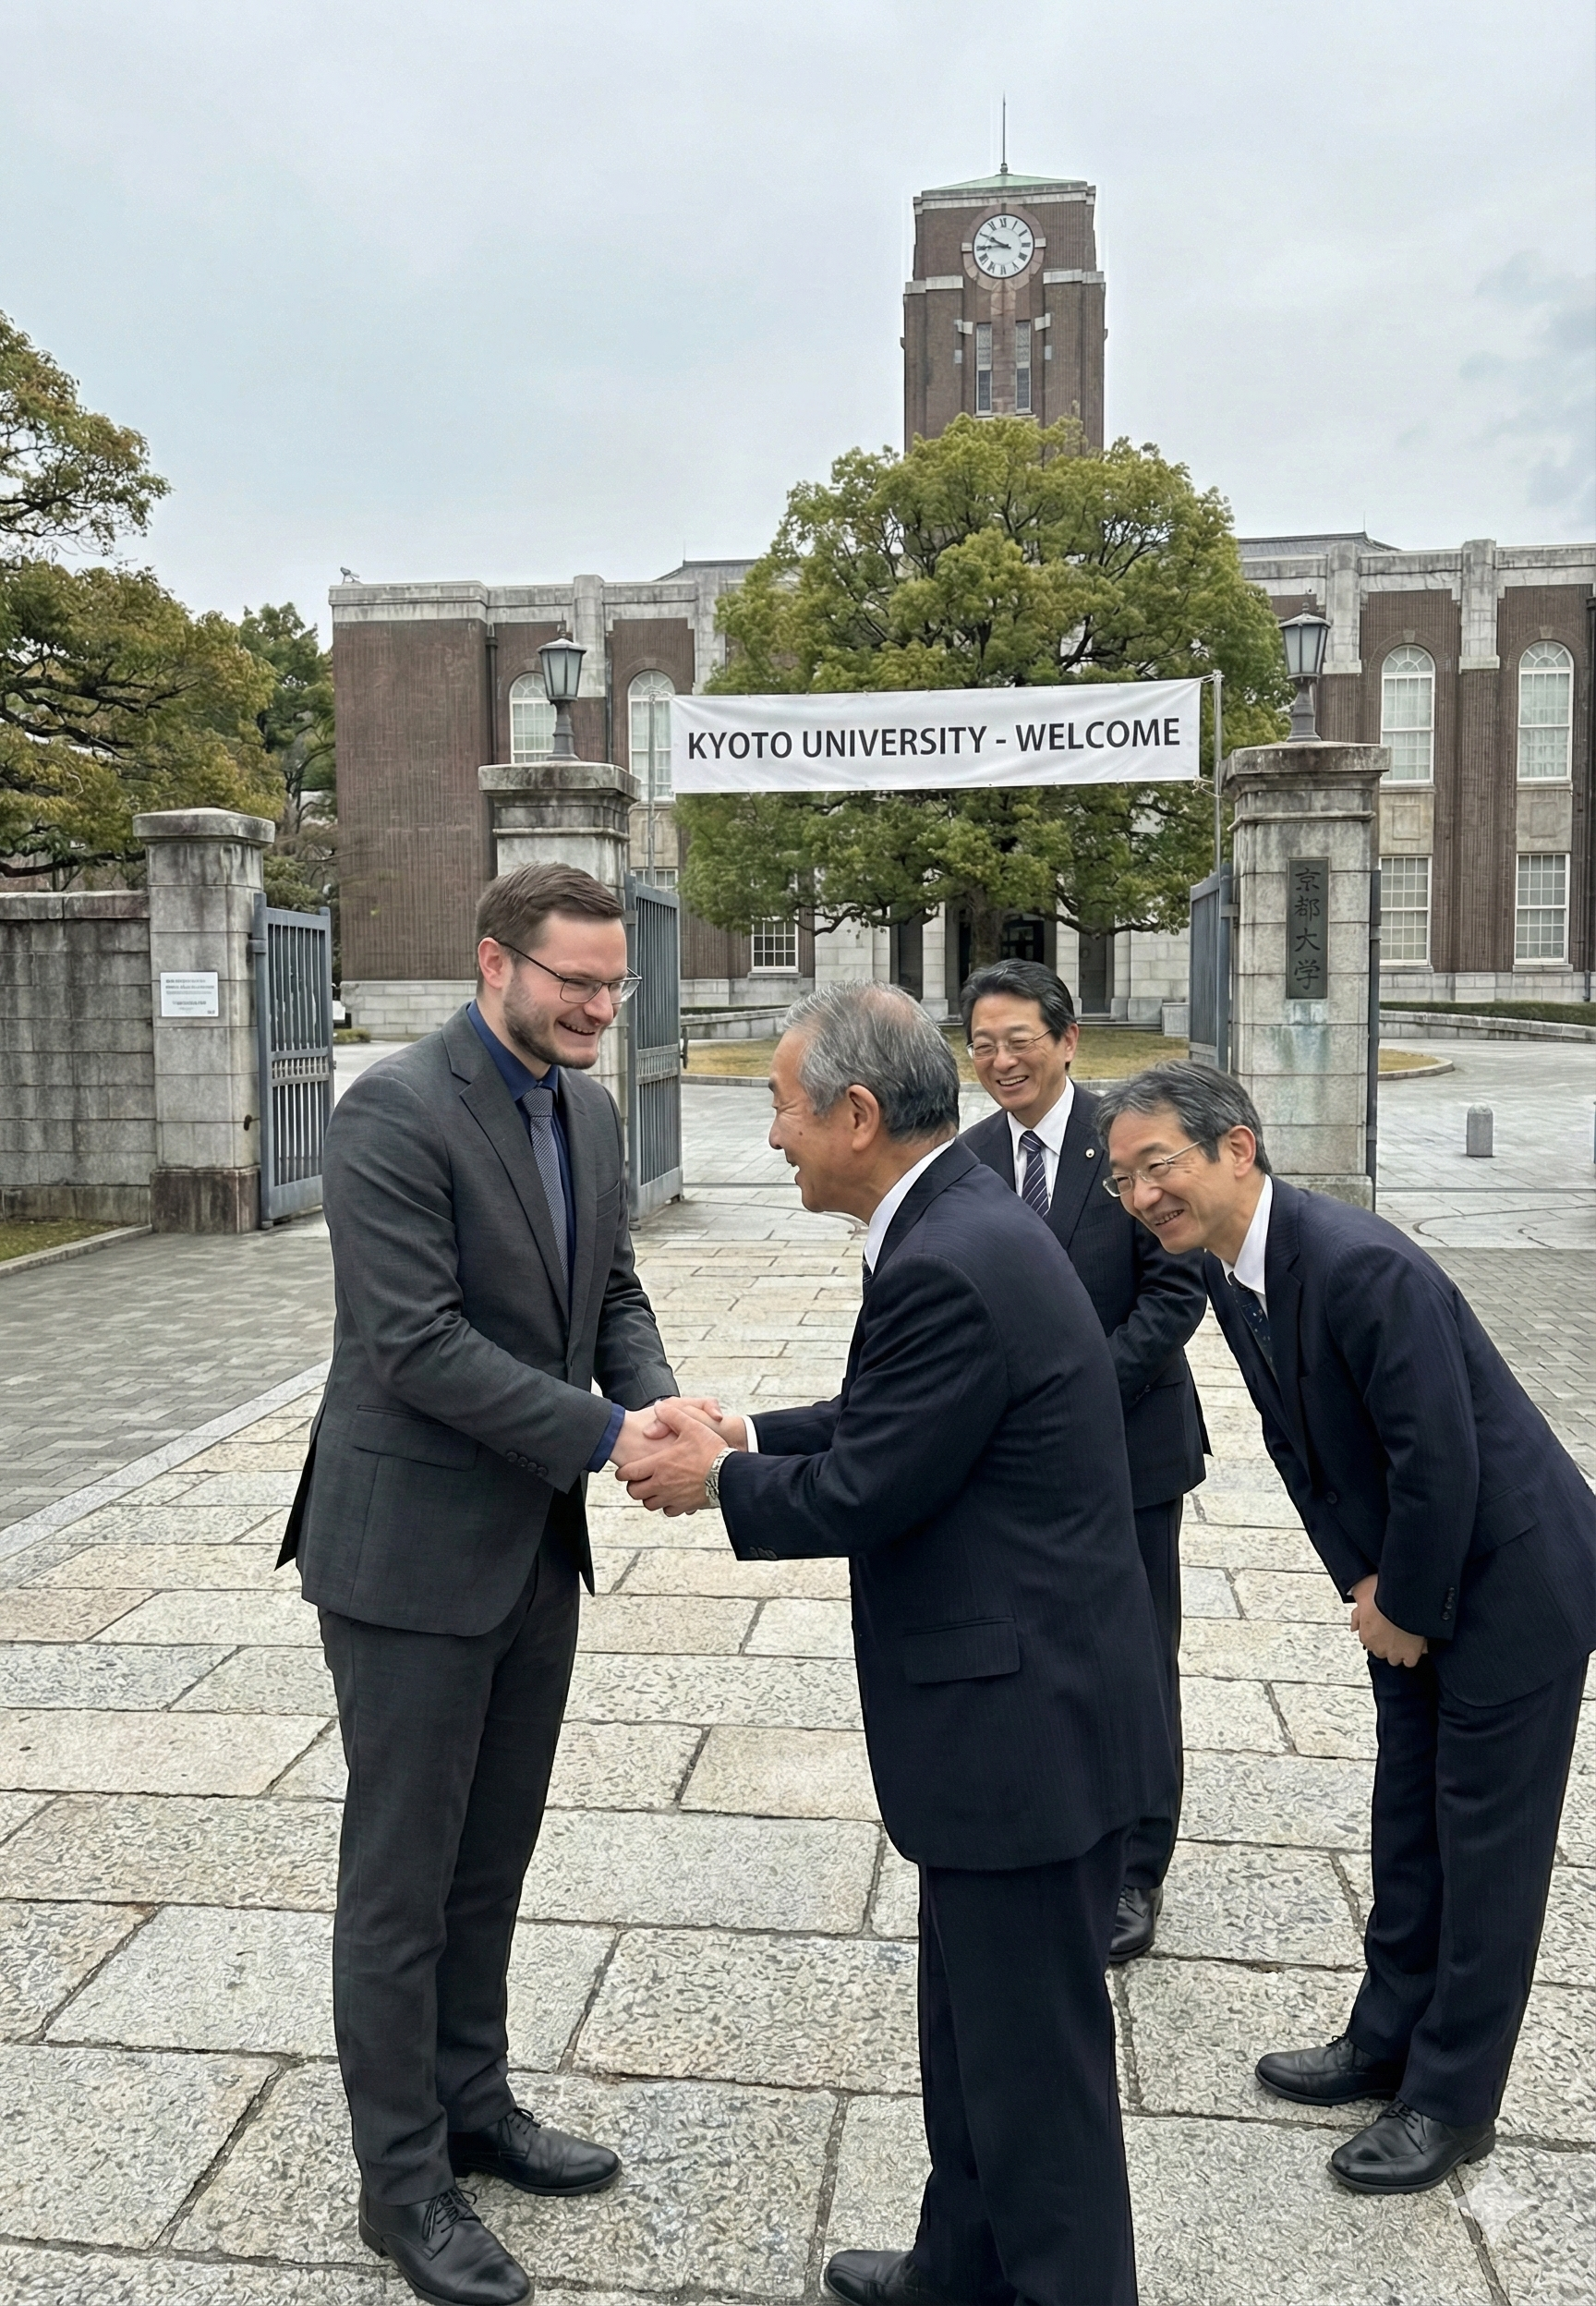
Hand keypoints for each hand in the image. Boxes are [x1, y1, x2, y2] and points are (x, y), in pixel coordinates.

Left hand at [618, 1396, 734, 1516]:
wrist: (729, 1474)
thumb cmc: (711, 1450)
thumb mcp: (692, 1425)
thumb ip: (672, 1415)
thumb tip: (658, 1407)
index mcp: (659, 1464)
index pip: (629, 1473)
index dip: (622, 1472)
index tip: (623, 1471)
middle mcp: (662, 1483)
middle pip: (635, 1492)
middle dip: (633, 1486)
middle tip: (637, 1480)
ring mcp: (673, 1497)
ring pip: (649, 1504)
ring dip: (648, 1497)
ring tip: (653, 1489)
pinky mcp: (685, 1506)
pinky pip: (668, 1511)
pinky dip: (666, 1506)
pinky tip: (671, 1497)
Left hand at [1349, 1574, 1427, 1667]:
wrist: (1400, 1600)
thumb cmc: (1381, 1597)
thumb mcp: (1361, 1601)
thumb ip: (1356, 1616)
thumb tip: (1353, 1627)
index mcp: (1366, 1636)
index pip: (1371, 1644)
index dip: (1379, 1637)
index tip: (1385, 1631)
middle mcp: (1378, 1647)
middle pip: (1382, 1653)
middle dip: (1388, 1645)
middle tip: (1396, 1634)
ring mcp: (1394, 1652)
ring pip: (1395, 1659)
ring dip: (1399, 1652)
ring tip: (1407, 1640)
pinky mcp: (1410, 1654)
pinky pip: (1410, 1661)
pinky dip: (1413, 1655)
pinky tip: (1416, 1646)